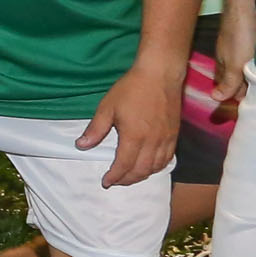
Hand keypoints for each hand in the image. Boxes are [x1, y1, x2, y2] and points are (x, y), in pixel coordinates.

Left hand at [80, 61, 180, 187]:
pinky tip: (148, 166)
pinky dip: (157, 167)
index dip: (114, 177)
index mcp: (134, 136)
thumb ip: (95, 129)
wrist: (160, 74)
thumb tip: (81, 146)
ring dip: (141, 176)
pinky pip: (167, 158)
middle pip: (140, 171)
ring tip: (129, 176)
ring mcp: (166, 139)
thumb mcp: (107, 107)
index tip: (105, 182)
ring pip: (155, 167)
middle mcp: (152, 142)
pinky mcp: (174, 135)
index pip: (123, 165)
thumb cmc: (132, 88)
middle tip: (115, 181)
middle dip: (126, 180)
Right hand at [212, 8, 254, 108]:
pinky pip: (254, 56)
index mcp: (223, 66)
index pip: (227, 88)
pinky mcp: (251, 38)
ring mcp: (240, 47)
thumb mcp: (236, 64)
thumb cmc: (240, 35)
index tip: (253, 107)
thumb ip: (228, 82)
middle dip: (247, 87)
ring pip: (245, 66)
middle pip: (237, 78)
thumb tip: (215, 98)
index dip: (238, 97)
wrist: (247, 3)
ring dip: (255, 74)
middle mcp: (230, 57)